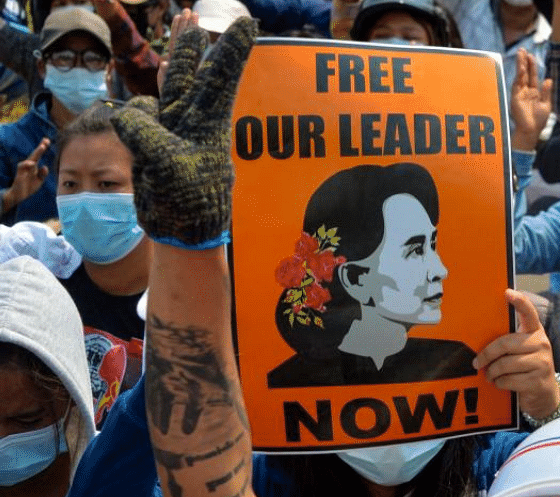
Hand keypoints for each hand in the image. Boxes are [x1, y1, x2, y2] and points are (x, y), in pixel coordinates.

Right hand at [2, 138, 48, 212]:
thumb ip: (43, 174)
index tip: (47, 140)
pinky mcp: (19, 174)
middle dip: (41, 147)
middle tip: (46, 140)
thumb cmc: (29, 186)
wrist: (20, 195)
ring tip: (43, 147)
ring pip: (30, 159)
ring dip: (37, 153)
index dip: (42, 148)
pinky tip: (32, 163)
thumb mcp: (39, 180)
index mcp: (34, 166)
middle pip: (35, 155)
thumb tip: (44, 166)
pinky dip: (27, 164)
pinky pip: (22, 167)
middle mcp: (29, 166)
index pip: (38, 155)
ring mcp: (24, 169)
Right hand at [111, 18, 256, 248]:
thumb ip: (146, 134)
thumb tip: (127, 115)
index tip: (248, 24)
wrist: (181, 228)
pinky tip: (159, 67)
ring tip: (186, 22)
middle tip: (195, 13)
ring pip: (173, 81)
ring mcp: (175, 128)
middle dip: (193, 42)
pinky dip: (156, 86)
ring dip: (177, 53)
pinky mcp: (156, 140)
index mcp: (209, 122)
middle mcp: (194, 120)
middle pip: (192, 71)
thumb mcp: (167, 165)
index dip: (232, 50)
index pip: (221, 78)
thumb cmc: (187, 200)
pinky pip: (153, 106)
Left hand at [473, 290, 559, 417]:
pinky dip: (499, 383)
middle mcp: (541, 344)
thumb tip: (482, 343)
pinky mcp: (537, 381)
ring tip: (491, 375)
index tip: (507, 292)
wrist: (546, 395)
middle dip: (487, 355)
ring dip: (492, 373)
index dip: (519, 302)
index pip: (529, 313)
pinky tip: (501, 383)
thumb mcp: (524, 351)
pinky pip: (507, 380)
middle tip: (477, 363)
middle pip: (505, 343)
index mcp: (536, 332)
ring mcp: (542, 362)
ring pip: (504, 365)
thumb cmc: (528, 368)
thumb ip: (510, 342)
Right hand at [510, 48, 551, 150]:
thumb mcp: (546, 105)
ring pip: (520, 76)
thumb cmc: (539, 120)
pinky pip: (517, 84)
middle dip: (524, 61)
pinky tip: (521, 68)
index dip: (532, 66)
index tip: (531, 55)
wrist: (531, 130)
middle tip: (523, 50)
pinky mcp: (515, 97)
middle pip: (525, 73)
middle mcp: (526, 90)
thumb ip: (546, 92)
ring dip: (520, 65)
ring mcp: (520, 93)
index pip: (533, 76)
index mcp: (534, 92)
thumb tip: (548, 79)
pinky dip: (519, 76)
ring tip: (520, 54)